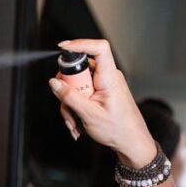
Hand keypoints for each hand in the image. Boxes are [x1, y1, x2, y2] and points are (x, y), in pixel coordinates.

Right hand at [48, 38, 155, 166]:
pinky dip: (75, 108)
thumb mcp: (89, 115)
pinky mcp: (99, 92)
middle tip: (67, 106)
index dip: (80, 44)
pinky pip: (81, 93)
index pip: (99, 48)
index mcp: (109, 78)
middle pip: (79, 70)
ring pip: (77, 84)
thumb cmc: (118, 130)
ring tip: (74, 122)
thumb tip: (55, 83)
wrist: (130, 142)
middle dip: (67, 90)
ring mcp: (103, 84)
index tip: (63, 48)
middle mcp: (107, 77)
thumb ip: (70, 97)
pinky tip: (77, 123)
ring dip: (70, 105)